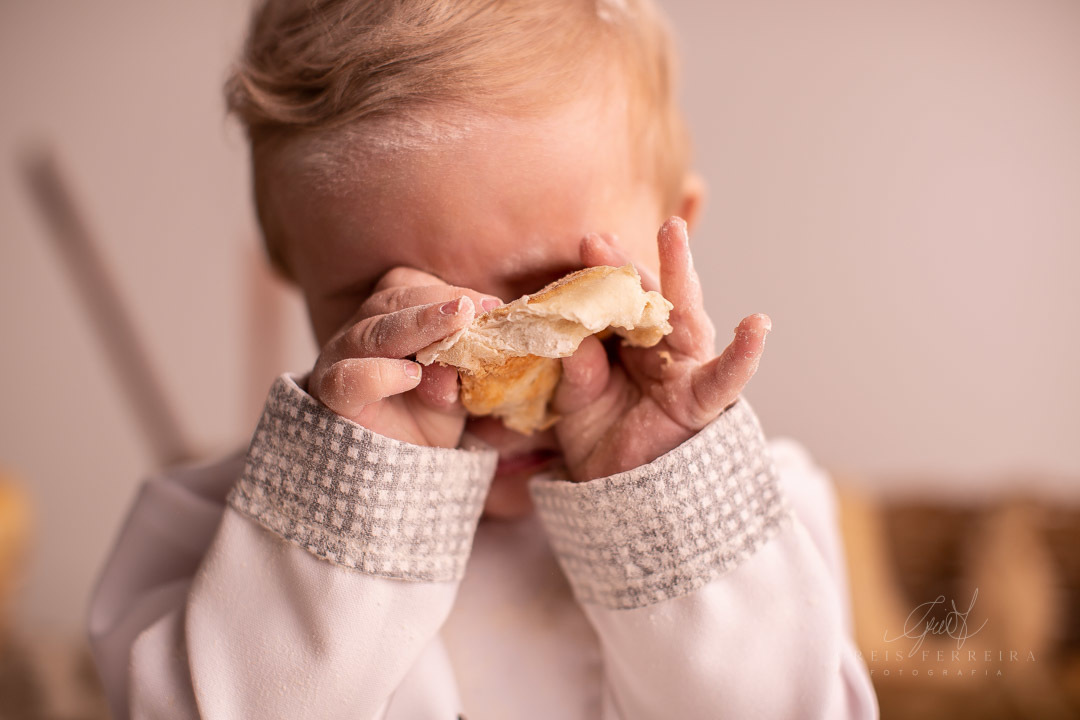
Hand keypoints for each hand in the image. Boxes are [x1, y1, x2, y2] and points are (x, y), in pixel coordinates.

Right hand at [307, 267, 498, 447]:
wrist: (397, 472)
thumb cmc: (426, 418)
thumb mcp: (455, 392)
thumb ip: (460, 374)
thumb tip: (464, 357)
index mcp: (388, 318)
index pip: (406, 285)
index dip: (446, 289)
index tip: (490, 305)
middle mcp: (358, 332)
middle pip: (390, 300)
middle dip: (435, 302)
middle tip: (472, 310)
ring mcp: (339, 361)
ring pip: (369, 332)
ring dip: (415, 326)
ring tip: (454, 331)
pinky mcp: (331, 396)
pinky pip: (346, 378)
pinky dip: (379, 373)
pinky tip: (411, 376)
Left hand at [552, 217, 770, 481]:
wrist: (621, 494)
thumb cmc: (602, 440)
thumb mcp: (575, 405)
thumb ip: (574, 374)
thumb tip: (570, 339)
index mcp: (622, 343)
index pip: (611, 302)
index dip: (598, 274)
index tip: (583, 244)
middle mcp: (655, 347)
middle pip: (645, 298)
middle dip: (627, 264)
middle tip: (598, 234)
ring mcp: (683, 369)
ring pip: (684, 316)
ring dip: (679, 272)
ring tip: (672, 231)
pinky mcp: (703, 399)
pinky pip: (728, 376)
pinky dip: (745, 353)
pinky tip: (757, 324)